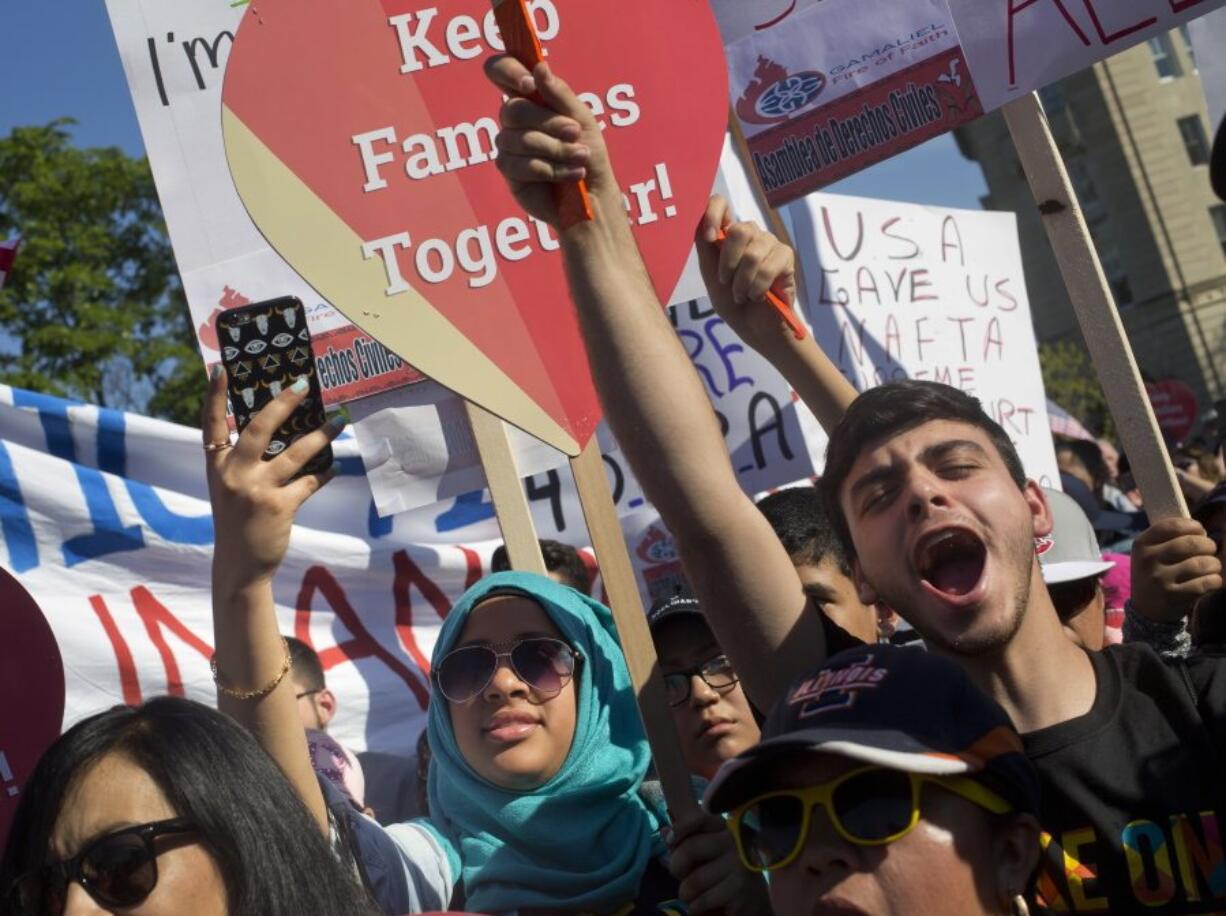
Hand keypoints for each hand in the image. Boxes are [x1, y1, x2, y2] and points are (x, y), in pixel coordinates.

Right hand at [203, 367, 342, 589]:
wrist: (239, 565)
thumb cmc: (238, 520)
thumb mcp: (230, 487)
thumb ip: (244, 461)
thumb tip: (282, 430)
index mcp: (217, 465)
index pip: (211, 424)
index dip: (214, 396)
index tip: (219, 368)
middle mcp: (233, 474)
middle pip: (260, 428)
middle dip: (283, 403)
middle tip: (303, 384)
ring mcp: (256, 490)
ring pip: (296, 453)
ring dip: (322, 434)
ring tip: (340, 420)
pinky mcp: (278, 506)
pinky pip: (310, 481)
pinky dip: (325, 472)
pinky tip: (336, 467)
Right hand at [484, 58, 614, 225]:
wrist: (595, 195)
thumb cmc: (589, 153)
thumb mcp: (582, 119)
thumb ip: (560, 94)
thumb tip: (540, 67)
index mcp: (530, 98)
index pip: (501, 70)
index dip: (507, 71)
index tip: (529, 84)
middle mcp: (514, 120)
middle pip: (513, 109)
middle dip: (548, 122)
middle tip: (574, 132)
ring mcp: (508, 146)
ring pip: (519, 140)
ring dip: (556, 149)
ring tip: (580, 157)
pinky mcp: (510, 172)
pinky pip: (520, 164)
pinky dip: (550, 169)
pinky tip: (570, 174)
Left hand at [667, 812, 770, 914]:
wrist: (755, 903)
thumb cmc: (723, 876)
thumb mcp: (706, 855)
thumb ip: (686, 843)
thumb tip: (664, 832)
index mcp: (726, 829)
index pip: (700, 818)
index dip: (680, 827)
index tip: (669, 840)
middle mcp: (735, 842)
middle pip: (689, 849)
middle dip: (677, 868)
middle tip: (683, 877)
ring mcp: (739, 865)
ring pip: (693, 881)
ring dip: (687, 894)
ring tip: (697, 895)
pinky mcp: (739, 890)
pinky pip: (701, 901)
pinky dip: (695, 908)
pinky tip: (704, 907)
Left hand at [696, 195, 797, 352]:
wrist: (754, 328)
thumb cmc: (732, 303)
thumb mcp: (711, 276)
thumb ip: (705, 248)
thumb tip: (700, 222)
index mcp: (728, 235)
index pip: (720, 204)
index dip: (714, 214)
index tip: (710, 238)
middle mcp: (750, 234)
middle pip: (739, 230)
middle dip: (729, 263)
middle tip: (727, 283)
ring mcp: (769, 243)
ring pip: (753, 253)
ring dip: (743, 282)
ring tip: (742, 296)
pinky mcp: (786, 256)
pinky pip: (769, 267)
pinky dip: (758, 287)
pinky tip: (759, 296)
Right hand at [1130, 517, 1222, 622]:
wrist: (1146, 610)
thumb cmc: (1155, 574)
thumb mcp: (1150, 553)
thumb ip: (1168, 538)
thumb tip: (1199, 528)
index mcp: (1141, 544)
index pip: (1173, 526)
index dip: (1193, 526)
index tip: (1200, 532)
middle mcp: (1148, 560)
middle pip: (1192, 543)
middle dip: (1209, 545)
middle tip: (1209, 550)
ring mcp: (1160, 579)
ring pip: (1203, 563)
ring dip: (1214, 564)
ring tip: (1211, 567)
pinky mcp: (1175, 596)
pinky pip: (1208, 582)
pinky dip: (1215, 580)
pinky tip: (1210, 581)